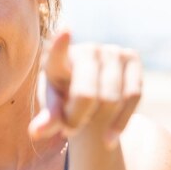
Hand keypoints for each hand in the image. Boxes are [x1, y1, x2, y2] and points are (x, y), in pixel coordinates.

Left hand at [29, 31, 142, 148]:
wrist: (90, 99)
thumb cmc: (65, 102)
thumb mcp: (54, 111)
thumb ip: (48, 119)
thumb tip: (36, 133)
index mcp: (57, 60)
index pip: (57, 53)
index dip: (60, 44)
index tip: (65, 31)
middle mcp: (85, 50)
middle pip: (87, 95)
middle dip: (77, 119)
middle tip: (68, 130)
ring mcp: (110, 50)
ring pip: (112, 99)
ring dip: (99, 121)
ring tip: (87, 123)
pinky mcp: (132, 57)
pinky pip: (134, 95)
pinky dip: (121, 122)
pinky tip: (109, 138)